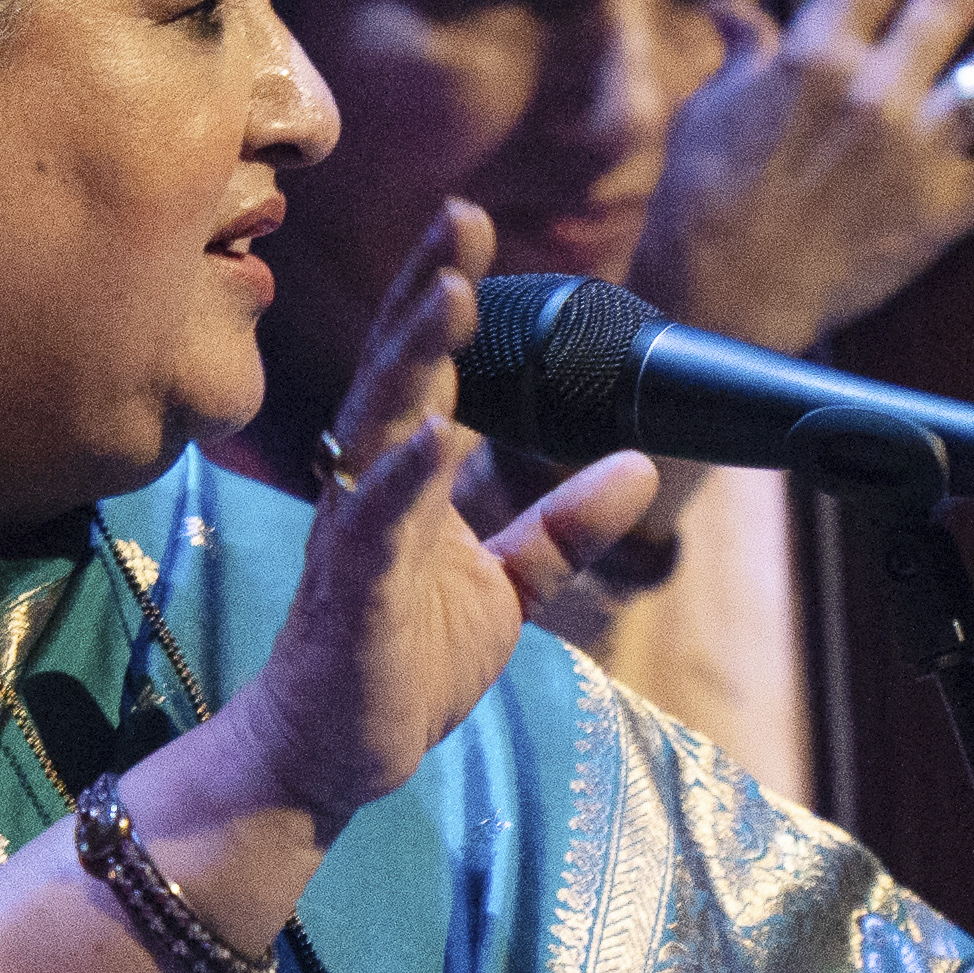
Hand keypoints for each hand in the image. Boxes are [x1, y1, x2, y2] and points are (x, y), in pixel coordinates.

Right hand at [215, 205, 655, 833]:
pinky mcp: (355, 593)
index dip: (447, 293)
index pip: (428, 367)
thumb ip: (564, 526)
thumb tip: (642, 466)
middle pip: (397, 369)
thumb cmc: (401, 664)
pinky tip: (431, 433)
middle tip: (460, 216)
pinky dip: (404, 475)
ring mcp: (357, 535)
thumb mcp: (508, 589)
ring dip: (415, 359)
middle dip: (427, 290)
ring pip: (379, 427)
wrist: (331, 756)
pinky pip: (376, 524)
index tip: (472, 224)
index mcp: (403, 477)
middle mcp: (371, 487)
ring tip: (451, 294)